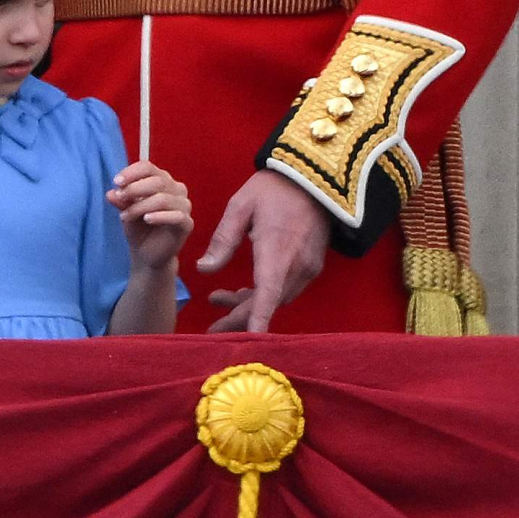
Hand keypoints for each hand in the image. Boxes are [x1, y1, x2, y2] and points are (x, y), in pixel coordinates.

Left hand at [108, 160, 192, 271]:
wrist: (146, 253)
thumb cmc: (138, 227)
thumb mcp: (126, 210)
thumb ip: (121, 200)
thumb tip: (111, 193)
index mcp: (162, 180)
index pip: (148, 167)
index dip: (131, 172)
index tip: (116, 182)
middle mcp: (176, 189)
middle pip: (157, 181)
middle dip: (134, 189)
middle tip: (120, 199)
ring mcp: (184, 206)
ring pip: (163, 199)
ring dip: (140, 206)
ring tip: (125, 216)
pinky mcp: (187, 224)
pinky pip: (176, 216)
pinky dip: (159, 216)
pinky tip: (146, 220)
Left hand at [197, 169, 333, 333]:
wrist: (314, 176)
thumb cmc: (273, 188)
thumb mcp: (240, 207)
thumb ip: (223, 239)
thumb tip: (204, 269)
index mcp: (277, 251)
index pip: (267, 293)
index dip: (257, 318)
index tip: (248, 341)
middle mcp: (297, 265)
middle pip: (269, 303)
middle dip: (240, 319)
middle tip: (211, 329)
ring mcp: (308, 267)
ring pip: (277, 298)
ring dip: (250, 305)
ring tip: (216, 299)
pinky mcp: (311, 265)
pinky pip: (285, 288)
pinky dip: (264, 295)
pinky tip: (242, 291)